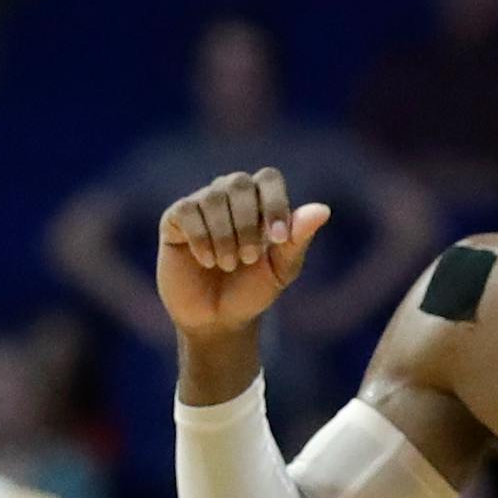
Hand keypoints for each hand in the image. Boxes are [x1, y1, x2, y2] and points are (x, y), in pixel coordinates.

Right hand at [157, 167, 330, 338]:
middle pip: (240, 183)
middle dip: (247, 223)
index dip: (275, 203)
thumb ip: (299, 239)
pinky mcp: (175, 219)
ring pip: (213, 197)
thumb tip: (323, 210)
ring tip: (228, 264)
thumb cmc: (252, 290)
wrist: (218, 319)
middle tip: (249, 258)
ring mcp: (201, 204)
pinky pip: (188, 211)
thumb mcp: (281, 268)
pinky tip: (207, 260)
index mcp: (259, 201)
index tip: (279, 239)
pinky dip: (201, 238)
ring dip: (225, 235)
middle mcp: (229, 195)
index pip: (269, 178)